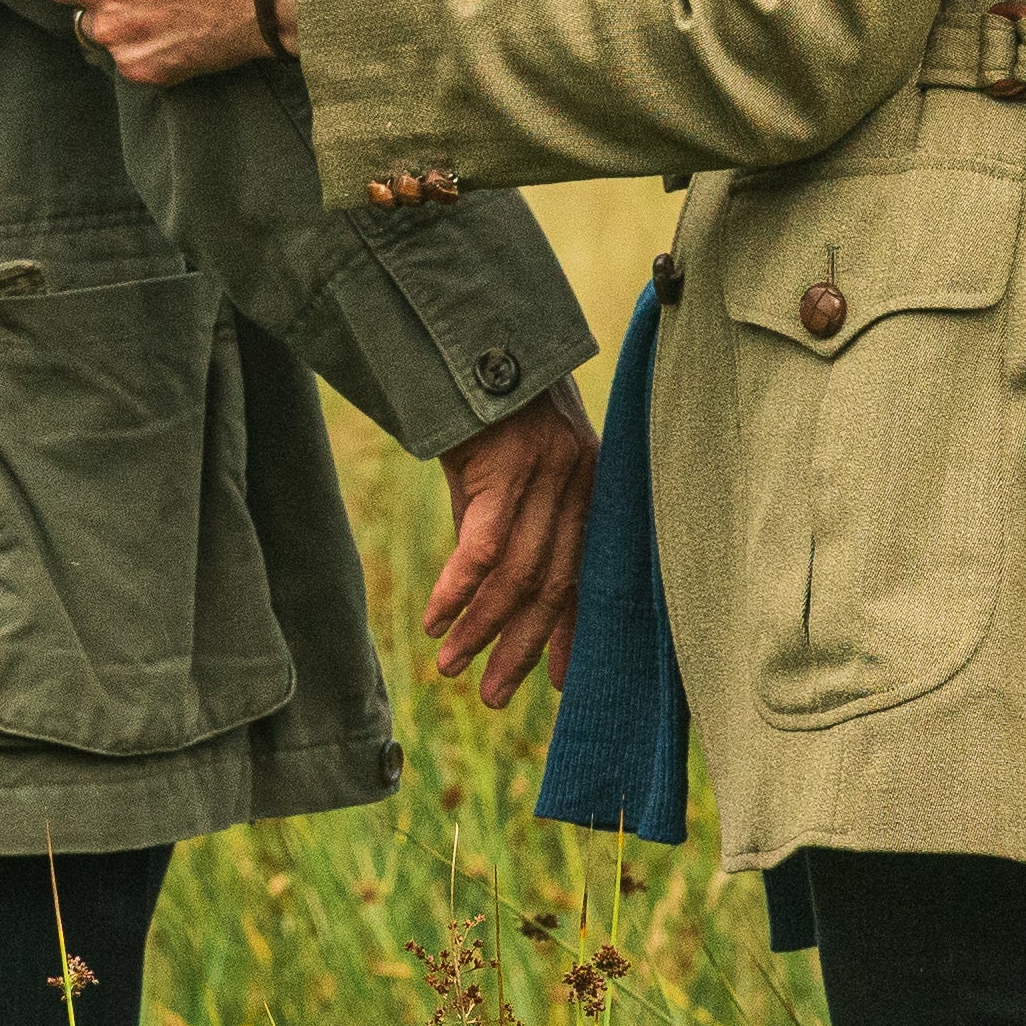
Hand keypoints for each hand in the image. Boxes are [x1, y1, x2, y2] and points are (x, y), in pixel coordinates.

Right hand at [424, 392, 592, 700]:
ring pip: (518, 572)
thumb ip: (508, 523)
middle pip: (553, 584)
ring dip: (481, 627)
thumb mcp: (507, 468)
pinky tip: (437, 619)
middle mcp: (578, 483)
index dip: (570, 634)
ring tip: (450, 665)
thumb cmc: (483, 405)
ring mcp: (547, 473)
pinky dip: (459, 589)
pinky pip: (485, 544)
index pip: (585, 575)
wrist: (470, 331)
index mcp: (588, 487)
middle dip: (520, 646)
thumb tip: (488, 591)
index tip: (556, 685)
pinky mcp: (508, 464)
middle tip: (491, 694)